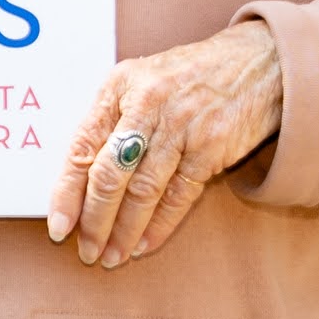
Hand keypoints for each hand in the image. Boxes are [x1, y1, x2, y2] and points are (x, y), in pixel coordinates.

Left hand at [49, 19, 285, 267]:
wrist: (259, 62)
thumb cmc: (189, 76)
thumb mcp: (140, 82)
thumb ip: (111, 121)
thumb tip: (77, 177)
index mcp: (118, 87)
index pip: (81, 147)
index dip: (66, 192)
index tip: (58, 227)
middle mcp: (146, 105)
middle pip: (110, 176)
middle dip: (95, 221)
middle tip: (87, 252)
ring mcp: (181, 126)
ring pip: (143, 192)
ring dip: (125, 231)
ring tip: (112, 256)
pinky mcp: (212, 146)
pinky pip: (179, 196)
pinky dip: (160, 225)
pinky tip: (144, 245)